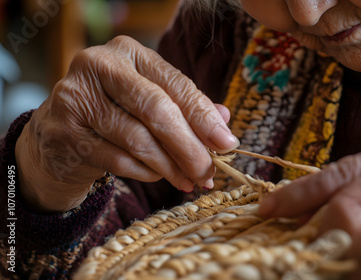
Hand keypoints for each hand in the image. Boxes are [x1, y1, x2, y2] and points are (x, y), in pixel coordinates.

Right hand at [15, 36, 238, 211]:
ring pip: (138, 140)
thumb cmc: (117, 113)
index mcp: (129, 52)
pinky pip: (118, 160)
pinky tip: (158, 176)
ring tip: (189, 181)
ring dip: (170, 167)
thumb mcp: (152, 101)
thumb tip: (224, 122)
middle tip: (209, 172)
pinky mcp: (64, 132)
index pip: (175, 85)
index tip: (227, 145)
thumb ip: (187, 108)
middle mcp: (99, 66)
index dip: (204, 117)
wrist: (59, 133)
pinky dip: (145, 173)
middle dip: (189, 147)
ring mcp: (76, 98)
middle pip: (157, 111)